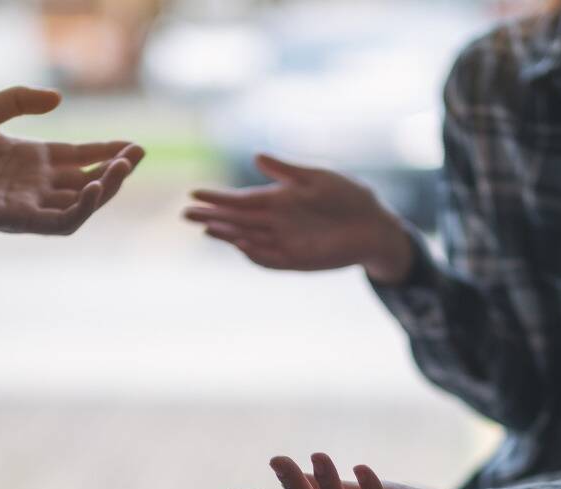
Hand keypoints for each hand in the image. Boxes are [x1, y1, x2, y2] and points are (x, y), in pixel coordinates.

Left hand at [0, 86, 144, 234]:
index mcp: (32, 159)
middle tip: (137, 155)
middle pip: (89, 180)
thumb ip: (19, 100)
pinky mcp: (22, 220)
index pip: (81, 158)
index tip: (135, 145)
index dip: (108, 152)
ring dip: (107, 188)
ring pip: (83, 202)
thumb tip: (59, 98)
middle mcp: (37, 184)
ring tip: (122, 168)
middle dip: (116, 170)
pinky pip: (62, 221)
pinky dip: (82, 208)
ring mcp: (32, 204)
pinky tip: (94, 187)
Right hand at [184, 154, 414, 283]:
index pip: (241, 199)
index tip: (194, 193)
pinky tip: (239, 244)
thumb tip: (257, 157)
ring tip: (206, 228)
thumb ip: (288, 171)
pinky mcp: (297, 260)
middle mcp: (276, 222)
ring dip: (227, 235)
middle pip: (237, 220)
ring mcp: (285, 242)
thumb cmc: (349, 197)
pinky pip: (270, 259)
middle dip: (212, 216)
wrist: (375, 226)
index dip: (218, 197)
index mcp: (278, 199)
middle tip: (186, 214)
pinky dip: (254, 254)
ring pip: (248, 239)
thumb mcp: (319, 178)